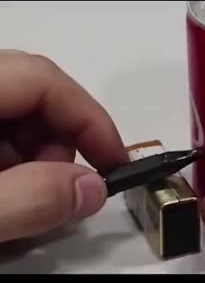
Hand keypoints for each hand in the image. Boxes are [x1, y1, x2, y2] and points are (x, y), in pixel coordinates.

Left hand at [0, 50, 127, 242]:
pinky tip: (3, 194)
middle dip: (60, 145)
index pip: (44, 80)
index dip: (89, 120)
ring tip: (23, 202)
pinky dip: (9, 162)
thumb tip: (90, 189)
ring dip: (34, 157)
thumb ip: (32, 198)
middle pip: (33, 94)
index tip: (116, 163)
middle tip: (63, 191)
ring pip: (14, 114)